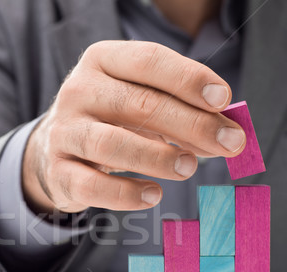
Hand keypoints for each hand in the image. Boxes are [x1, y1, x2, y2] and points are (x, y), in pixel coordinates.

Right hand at [22, 40, 244, 213]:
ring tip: (189, 168)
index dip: (188, 79)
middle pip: (138, 104)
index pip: (148, 61)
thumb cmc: (112, 119)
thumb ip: (181, 111)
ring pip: (112, 144)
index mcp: (102, 61)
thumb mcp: (142, 102)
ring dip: (158, 158)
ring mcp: (63, 132)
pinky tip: (154, 195)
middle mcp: (77, 91)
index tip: (223, 100)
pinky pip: (91, 186)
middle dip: (191, 124)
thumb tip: (227, 133)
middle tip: (229, 143)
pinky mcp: (57, 172)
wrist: (57, 147)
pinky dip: (126, 194)